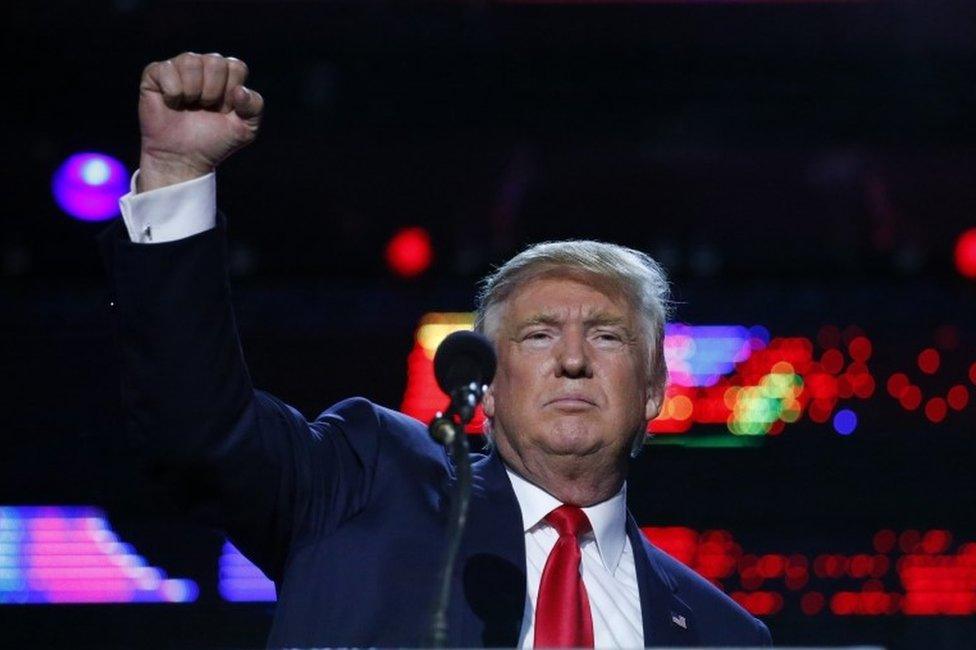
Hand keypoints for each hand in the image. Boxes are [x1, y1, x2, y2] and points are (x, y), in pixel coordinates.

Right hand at [137, 52, 263, 191]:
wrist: (183, 158)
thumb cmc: (214, 141)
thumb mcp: (246, 129)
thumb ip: (254, 107)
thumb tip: (239, 90)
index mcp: (227, 74)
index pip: (237, 67)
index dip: (232, 93)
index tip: (225, 111)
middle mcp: (203, 66)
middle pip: (215, 62)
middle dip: (213, 92)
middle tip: (206, 109)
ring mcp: (179, 67)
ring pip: (191, 61)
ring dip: (193, 91)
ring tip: (189, 106)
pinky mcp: (155, 74)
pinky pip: (167, 70)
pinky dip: (173, 92)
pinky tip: (172, 104)